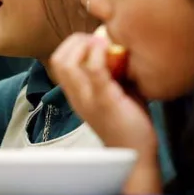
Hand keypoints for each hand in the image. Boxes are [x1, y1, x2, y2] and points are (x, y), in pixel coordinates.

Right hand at [50, 33, 157, 154]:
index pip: (58, 60)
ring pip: (68, 64)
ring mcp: (87, 100)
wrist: (135, 154)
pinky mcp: (105, 102)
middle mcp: (76, 96)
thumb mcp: (112, 91)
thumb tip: (118, 44)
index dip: (73, 44)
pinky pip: (94, 72)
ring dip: (86, 46)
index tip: (94, 40)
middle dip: (77, 40)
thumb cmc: (127, 120)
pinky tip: (115, 53)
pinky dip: (101, 56)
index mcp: (75, 93)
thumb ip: (109, 71)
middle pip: (59, 59)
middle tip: (99, 40)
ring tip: (105, 44)